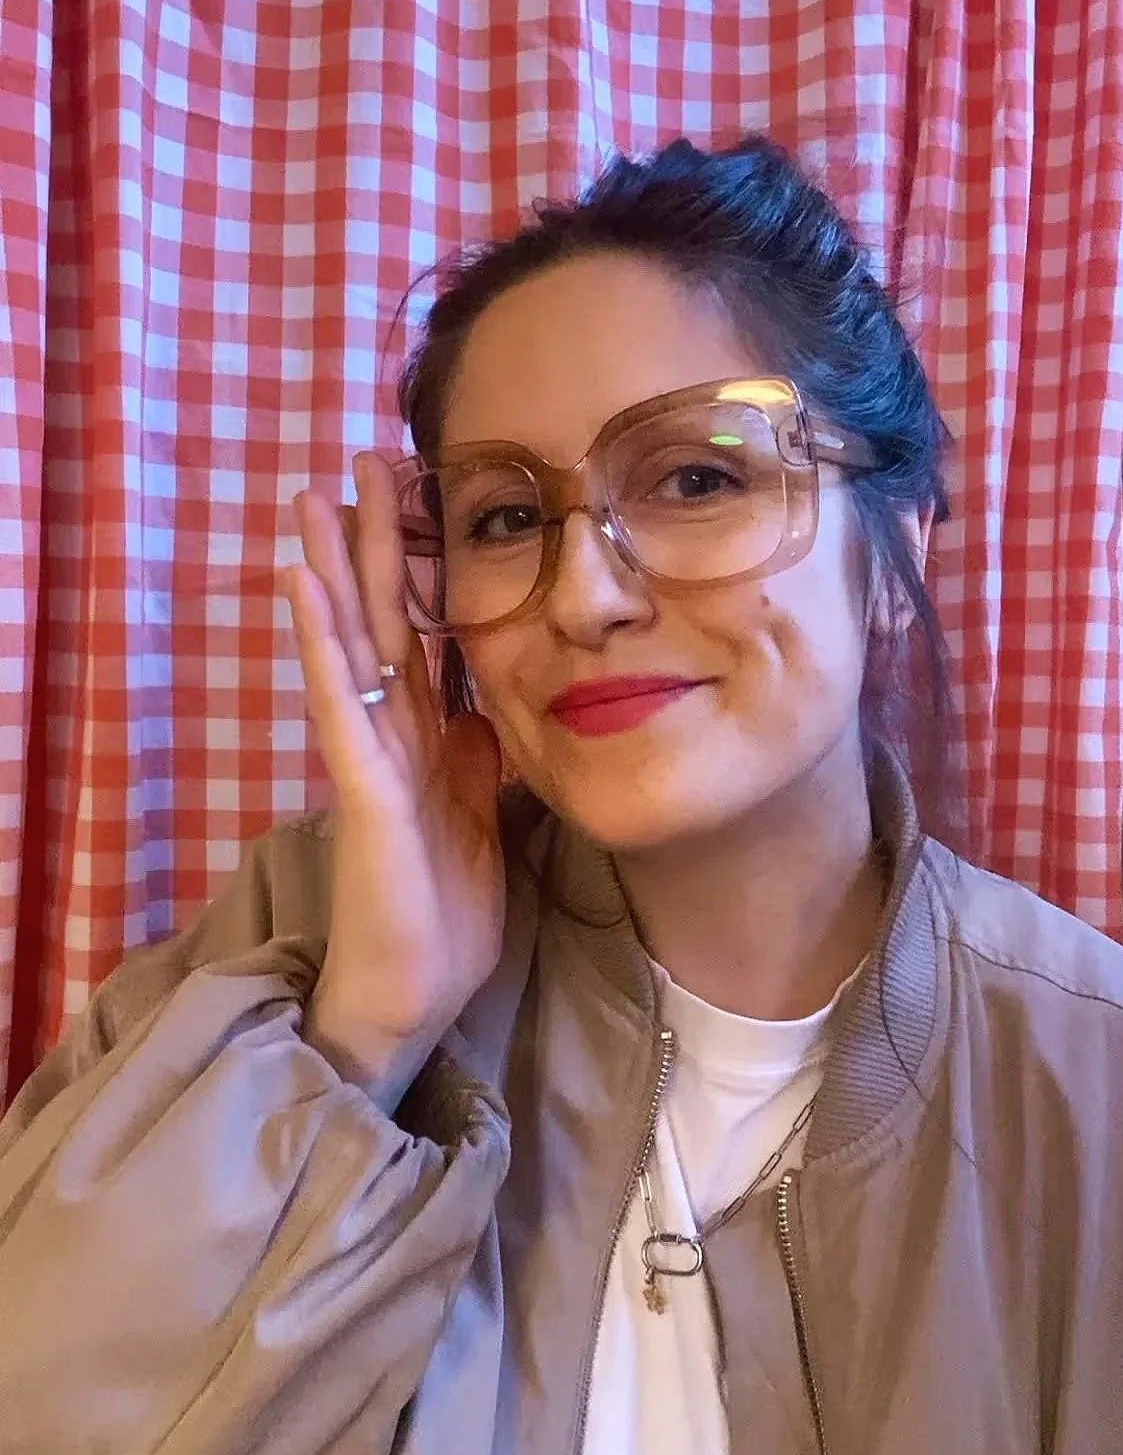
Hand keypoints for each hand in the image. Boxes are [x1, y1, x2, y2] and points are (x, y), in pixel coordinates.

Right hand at [282, 450, 503, 1103]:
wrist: (414, 994)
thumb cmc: (447, 918)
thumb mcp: (484, 820)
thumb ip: (482, 762)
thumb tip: (488, 710)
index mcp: (426, 743)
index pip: (422, 638)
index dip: (423, 571)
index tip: (425, 500)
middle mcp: (391, 735)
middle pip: (382, 620)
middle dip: (374, 542)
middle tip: (365, 460)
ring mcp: (369, 755)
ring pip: (347, 643)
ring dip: (330, 568)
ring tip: (314, 495)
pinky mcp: (360, 785)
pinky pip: (336, 697)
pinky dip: (320, 636)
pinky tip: (302, 580)